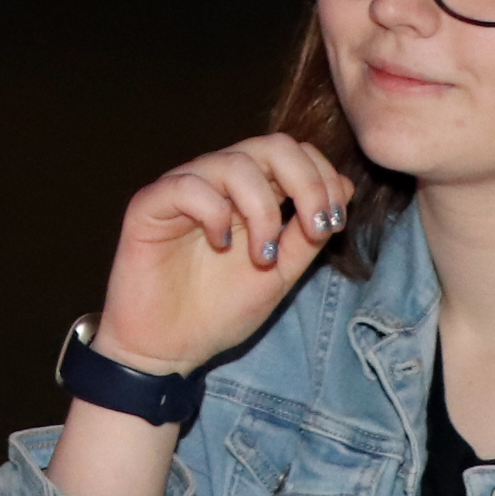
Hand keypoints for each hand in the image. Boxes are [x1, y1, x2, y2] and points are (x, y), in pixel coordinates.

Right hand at [92, 135, 353, 375]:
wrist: (169, 349)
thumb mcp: (281, 273)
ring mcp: (184, 188)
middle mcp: (219, 181)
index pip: (294, 153)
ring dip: (264, 209)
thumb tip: (345, 186)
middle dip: (306, 183)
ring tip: (263, 256)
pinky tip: (221, 245)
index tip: (334, 222)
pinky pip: (188, 185)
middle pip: (272, 145)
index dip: (322, 177)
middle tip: (315, 228)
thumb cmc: (219, 311)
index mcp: (252, 192)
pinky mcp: (149, 204)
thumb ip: (308, 232)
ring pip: (235, 163)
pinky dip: (214, 212)